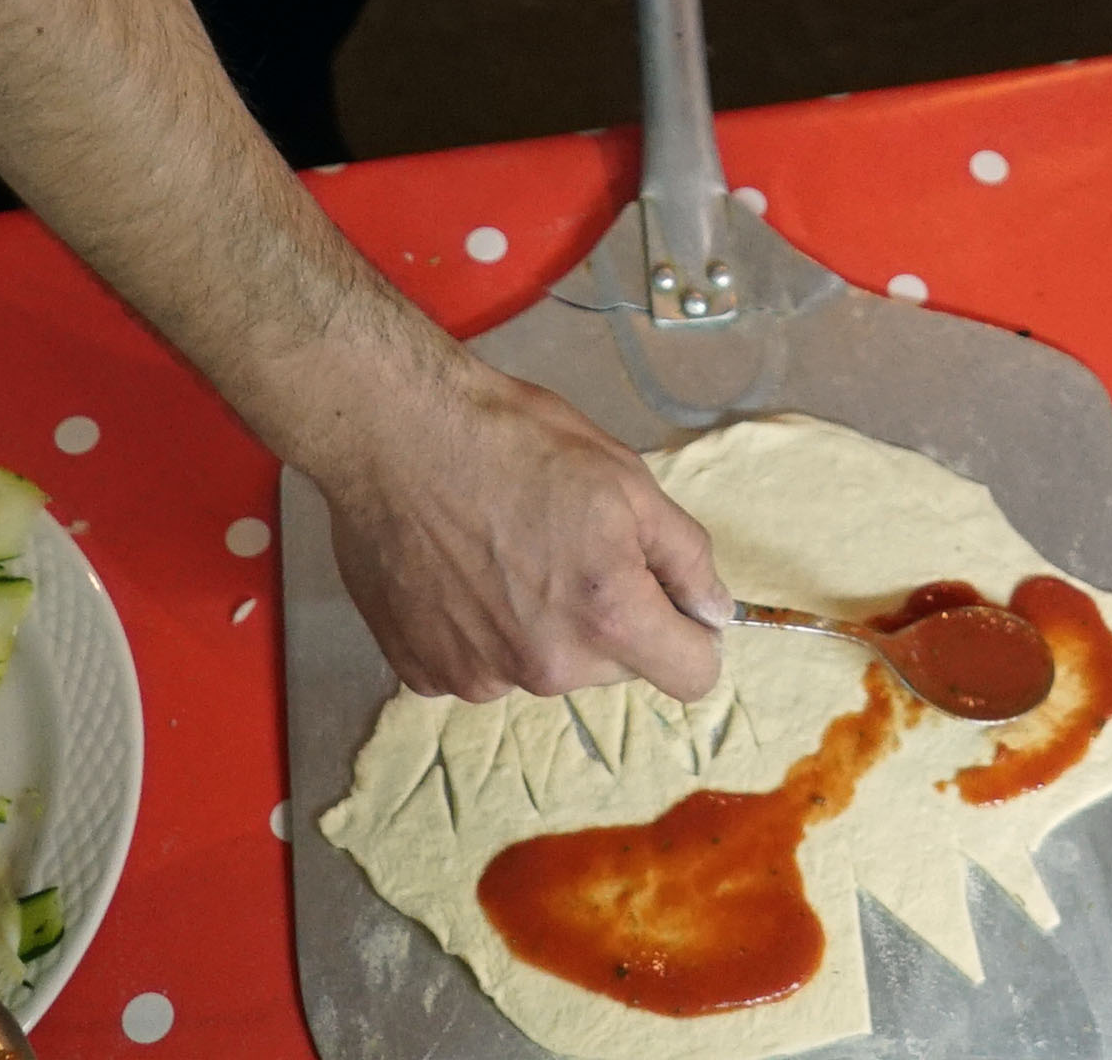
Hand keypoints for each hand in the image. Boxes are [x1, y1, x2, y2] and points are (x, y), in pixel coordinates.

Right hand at [319, 361, 730, 699]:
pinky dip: (479, 631)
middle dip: (609, 617)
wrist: (397, 434)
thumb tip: (714, 612)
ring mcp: (479, 677)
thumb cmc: (514, 442)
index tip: (668, 598)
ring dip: (541, 625)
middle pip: (614, 667)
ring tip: (505, 549)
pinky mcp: (424, 672)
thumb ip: (685, 556)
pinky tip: (460, 570)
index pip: (691, 676)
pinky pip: (480, 665)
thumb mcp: (627, 478)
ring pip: (544, 665)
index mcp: (609, 619)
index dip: (691, 634)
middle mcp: (547, 667)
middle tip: (568, 543)